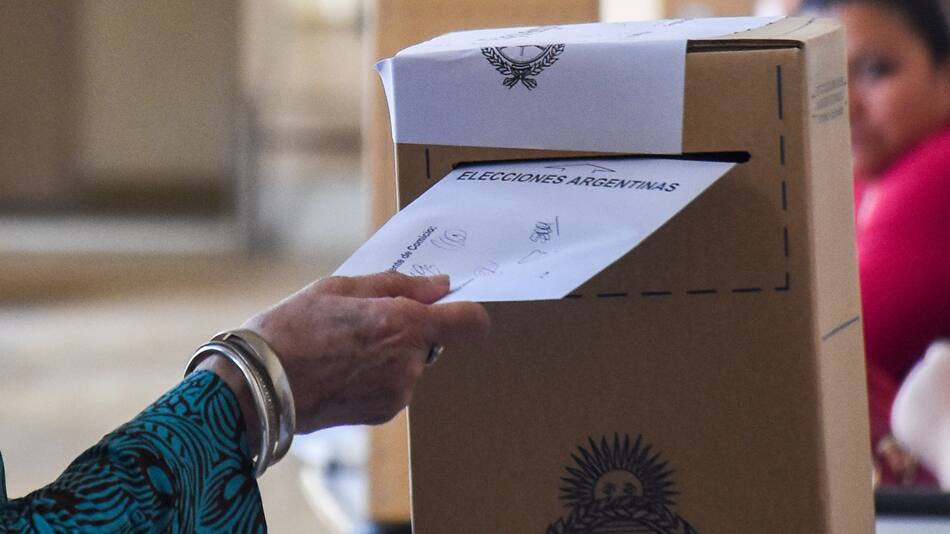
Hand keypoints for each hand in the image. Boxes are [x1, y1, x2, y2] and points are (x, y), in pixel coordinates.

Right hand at [240, 272, 489, 433]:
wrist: (258, 386)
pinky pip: (396, 385)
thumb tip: (441, 286)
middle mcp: (409, 363)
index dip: (465, 311)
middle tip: (365, 321)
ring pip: (412, 363)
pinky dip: (379, 375)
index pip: (470, 323)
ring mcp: (399, 392)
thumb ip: (400, 285)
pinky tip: (343, 369)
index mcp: (403, 324)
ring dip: (392, 353)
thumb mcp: (342, 287)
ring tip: (345, 347)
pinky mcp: (385, 412)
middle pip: (435, 340)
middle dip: (410, 329)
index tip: (450, 305)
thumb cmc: (293, 328)